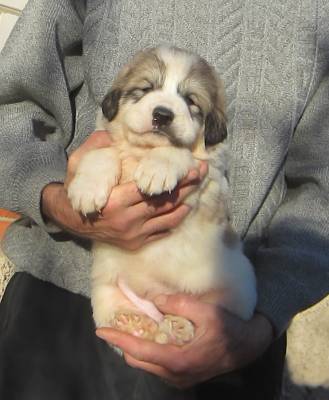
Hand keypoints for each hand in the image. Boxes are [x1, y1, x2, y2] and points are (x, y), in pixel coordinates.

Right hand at [42, 131, 207, 249]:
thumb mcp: (78, 164)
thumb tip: (111, 134)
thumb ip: (94, 147)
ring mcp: (133, 234)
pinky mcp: (135, 243)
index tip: (191, 166)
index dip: (174, 178)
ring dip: (185, 203)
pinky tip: (184, 208)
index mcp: (115, 201)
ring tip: (197, 188)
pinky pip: (161, 232)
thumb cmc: (77, 190)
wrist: (70, 220)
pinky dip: (175, 220)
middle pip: (164, 203)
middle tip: (202, 173)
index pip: (151, 188)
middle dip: (186, 187)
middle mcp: (127, 220)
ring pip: (167, 219)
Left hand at [96, 294, 273, 387]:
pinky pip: (156, 365)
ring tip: (136, 326)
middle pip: (138, 360)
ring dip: (137, 347)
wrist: (248, 346)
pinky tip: (154, 335)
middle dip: (125, 342)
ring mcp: (178, 379)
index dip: (118, 339)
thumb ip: (178, 304)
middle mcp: (174, 374)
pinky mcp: (183, 376)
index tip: (102, 331)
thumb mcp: (206, 311)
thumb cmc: (228, 328)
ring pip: (146, 364)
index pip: (139, 350)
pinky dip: (149, 351)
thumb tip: (154, 301)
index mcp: (178, 360)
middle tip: (120, 324)